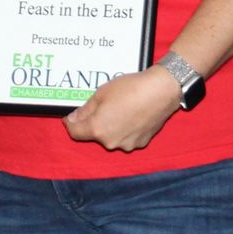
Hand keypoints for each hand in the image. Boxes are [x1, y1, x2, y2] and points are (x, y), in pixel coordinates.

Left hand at [62, 67, 179, 152]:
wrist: (161, 91)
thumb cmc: (131, 88)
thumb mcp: (101, 93)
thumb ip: (86, 109)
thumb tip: (74, 118)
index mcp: (97, 129)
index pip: (75, 132)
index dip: (71, 123)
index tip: (73, 116)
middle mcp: (110, 142)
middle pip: (95, 135)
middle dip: (94, 122)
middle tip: (102, 105)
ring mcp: (127, 144)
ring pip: (111, 137)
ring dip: (111, 126)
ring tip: (121, 108)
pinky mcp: (141, 142)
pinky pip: (126, 137)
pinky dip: (126, 129)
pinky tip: (133, 114)